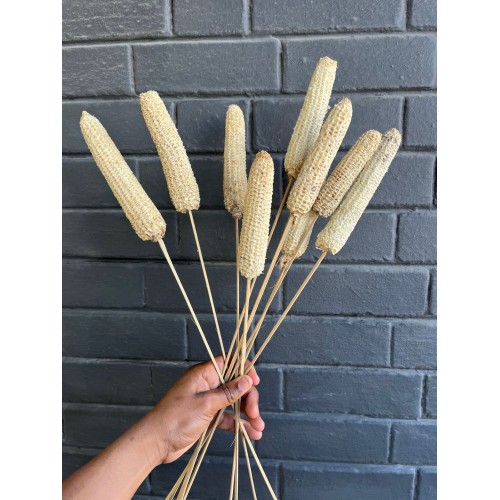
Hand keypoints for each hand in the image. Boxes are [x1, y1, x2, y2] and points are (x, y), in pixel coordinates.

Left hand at [145, 356, 264, 463]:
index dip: (244, 369)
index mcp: (204, 374)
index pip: (229, 363)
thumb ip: (228, 392)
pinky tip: (251, 434)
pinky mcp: (207, 417)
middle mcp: (207, 385)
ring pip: (234, 402)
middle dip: (249, 398)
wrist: (156, 442)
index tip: (255, 382)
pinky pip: (227, 417)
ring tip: (259, 427)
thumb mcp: (205, 404)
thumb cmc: (175, 419)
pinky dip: (239, 424)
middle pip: (235, 384)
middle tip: (255, 414)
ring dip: (247, 413)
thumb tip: (247, 380)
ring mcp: (207, 401)